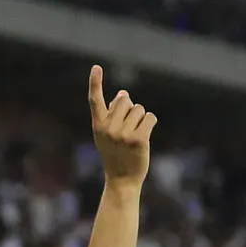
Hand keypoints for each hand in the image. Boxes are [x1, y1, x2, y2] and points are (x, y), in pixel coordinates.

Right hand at [88, 66, 154, 186]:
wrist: (122, 179)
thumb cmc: (115, 154)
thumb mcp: (107, 134)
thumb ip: (112, 113)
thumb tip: (123, 93)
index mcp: (98, 125)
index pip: (95, 100)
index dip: (95, 82)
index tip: (96, 67)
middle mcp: (109, 128)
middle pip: (125, 101)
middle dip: (130, 109)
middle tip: (127, 128)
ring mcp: (123, 134)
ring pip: (139, 109)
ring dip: (141, 118)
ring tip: (135, 135)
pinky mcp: (139, 139)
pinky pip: (150, 117)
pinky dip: (150, 122)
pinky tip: (145, 134)